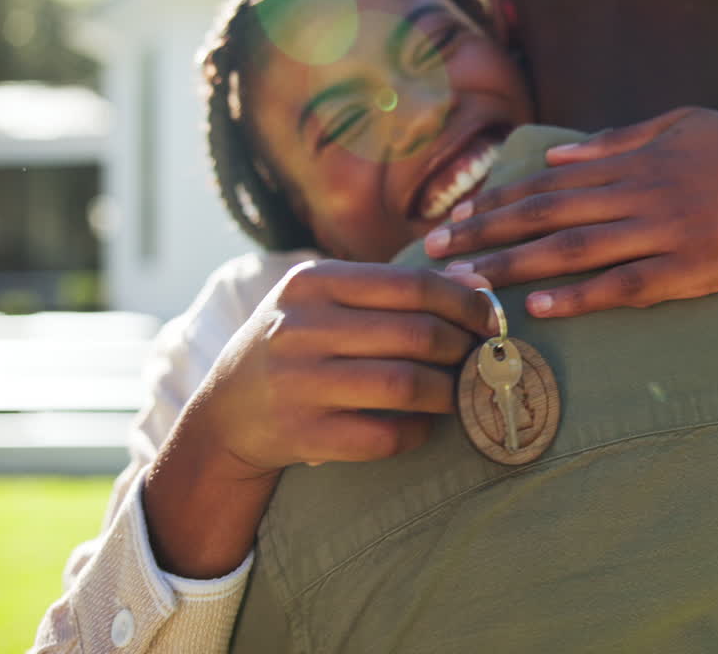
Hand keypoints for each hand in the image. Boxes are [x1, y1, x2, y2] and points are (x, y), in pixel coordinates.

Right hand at [180, 260, 495, 474]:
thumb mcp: (328, 302)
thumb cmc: (297, 345)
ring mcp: (298, 384)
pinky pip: (386, 436)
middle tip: (484, 359)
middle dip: (466, 349)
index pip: (413, 285)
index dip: (467, 304)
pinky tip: (424, 425)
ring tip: (465, 391)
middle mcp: (299, 328)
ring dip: (452, 392)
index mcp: (311, 282)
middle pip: (418, 335)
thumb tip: (478, 282)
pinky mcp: (303, 435)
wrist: (225, 413)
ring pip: (407, 386)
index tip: (493, 320)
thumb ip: (396, 290)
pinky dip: (419, 432)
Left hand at [423, 107, 717, 317]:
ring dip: (513, 267)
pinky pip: (626, 286)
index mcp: (633, 161)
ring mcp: (666, 231)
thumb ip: (617, 141)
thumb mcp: (682, 125)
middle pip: (544, 215)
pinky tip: (539, 308)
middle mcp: (640, 193)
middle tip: (434, 255)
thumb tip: (556, 159)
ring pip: (574, 251)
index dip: (494, 202)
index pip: (546, 184)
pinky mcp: (695, 268)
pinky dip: (579, 297)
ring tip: (467, 285)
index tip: (451, 218)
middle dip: (483, 235)